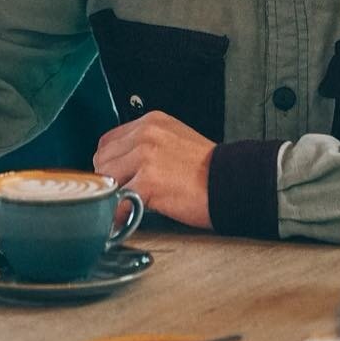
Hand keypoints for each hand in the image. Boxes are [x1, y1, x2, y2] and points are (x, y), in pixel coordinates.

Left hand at [93, 111, 214, 229]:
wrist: (235, 183)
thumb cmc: (211, 170)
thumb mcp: (176, 140)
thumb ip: (148, 146)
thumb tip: (125, 163)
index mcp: (151, 123)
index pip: (109, 140)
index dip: (110, 162)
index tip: (116, 176)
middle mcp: (146, 135)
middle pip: (103, 158)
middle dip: (110, 179)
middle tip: (122, 193)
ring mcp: (146, 157)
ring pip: (107, 177)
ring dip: (114, 194)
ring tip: (128, 204)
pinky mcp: (149, 181)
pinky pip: (120, 199)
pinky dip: (119, 212)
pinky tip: (126, 217)